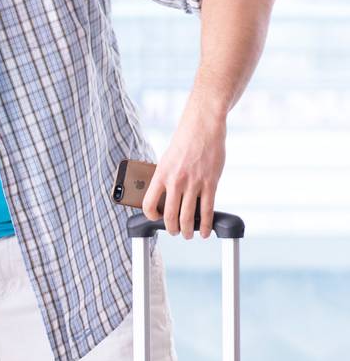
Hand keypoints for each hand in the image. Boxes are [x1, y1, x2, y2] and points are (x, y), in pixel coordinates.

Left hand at [141, 103, 227, 239]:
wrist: (203, 126)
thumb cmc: (185, 141)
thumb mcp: (167, 159)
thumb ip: (165, 178)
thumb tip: (165, 198)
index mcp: (161, 174)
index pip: (149, 204)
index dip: (151, 216)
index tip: (156, 219)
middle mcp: (176, 180)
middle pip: (170, 216)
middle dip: (172, 229)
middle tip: (175, 232)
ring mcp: (194, 183)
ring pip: (188, 217)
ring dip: (187, 230)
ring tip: (188, 234)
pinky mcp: (210, 183)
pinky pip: (207, 210)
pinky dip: (205, 224)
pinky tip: (205, 231)